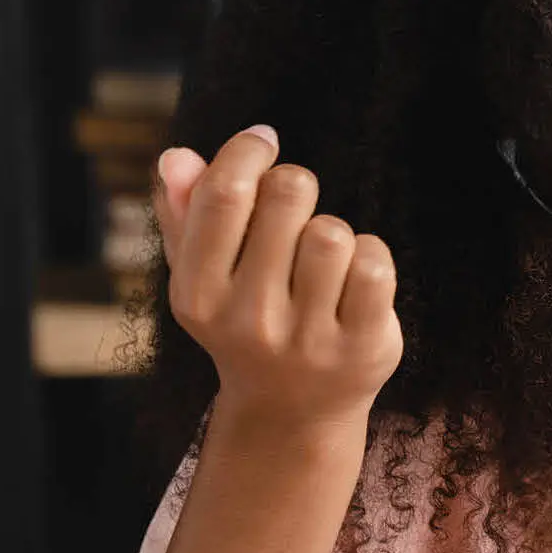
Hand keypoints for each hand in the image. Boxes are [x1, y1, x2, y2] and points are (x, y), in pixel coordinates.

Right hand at [153, 125, 403, 445]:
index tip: (263, 141)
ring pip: (333, 230)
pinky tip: (353, 281)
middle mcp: (249, 320)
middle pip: (288, 194)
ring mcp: (307, 339)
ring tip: (320, 261)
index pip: (224, 193)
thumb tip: (177, 156)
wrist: (293, 411)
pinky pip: (374, 263)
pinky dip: (371, 257)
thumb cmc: (245, 320)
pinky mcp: (361, 347)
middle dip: (294, 188)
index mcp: (198, 295)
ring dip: (333, 231)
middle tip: (293, 214)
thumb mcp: (203, 275)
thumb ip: (184, 213)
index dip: (249, 151)